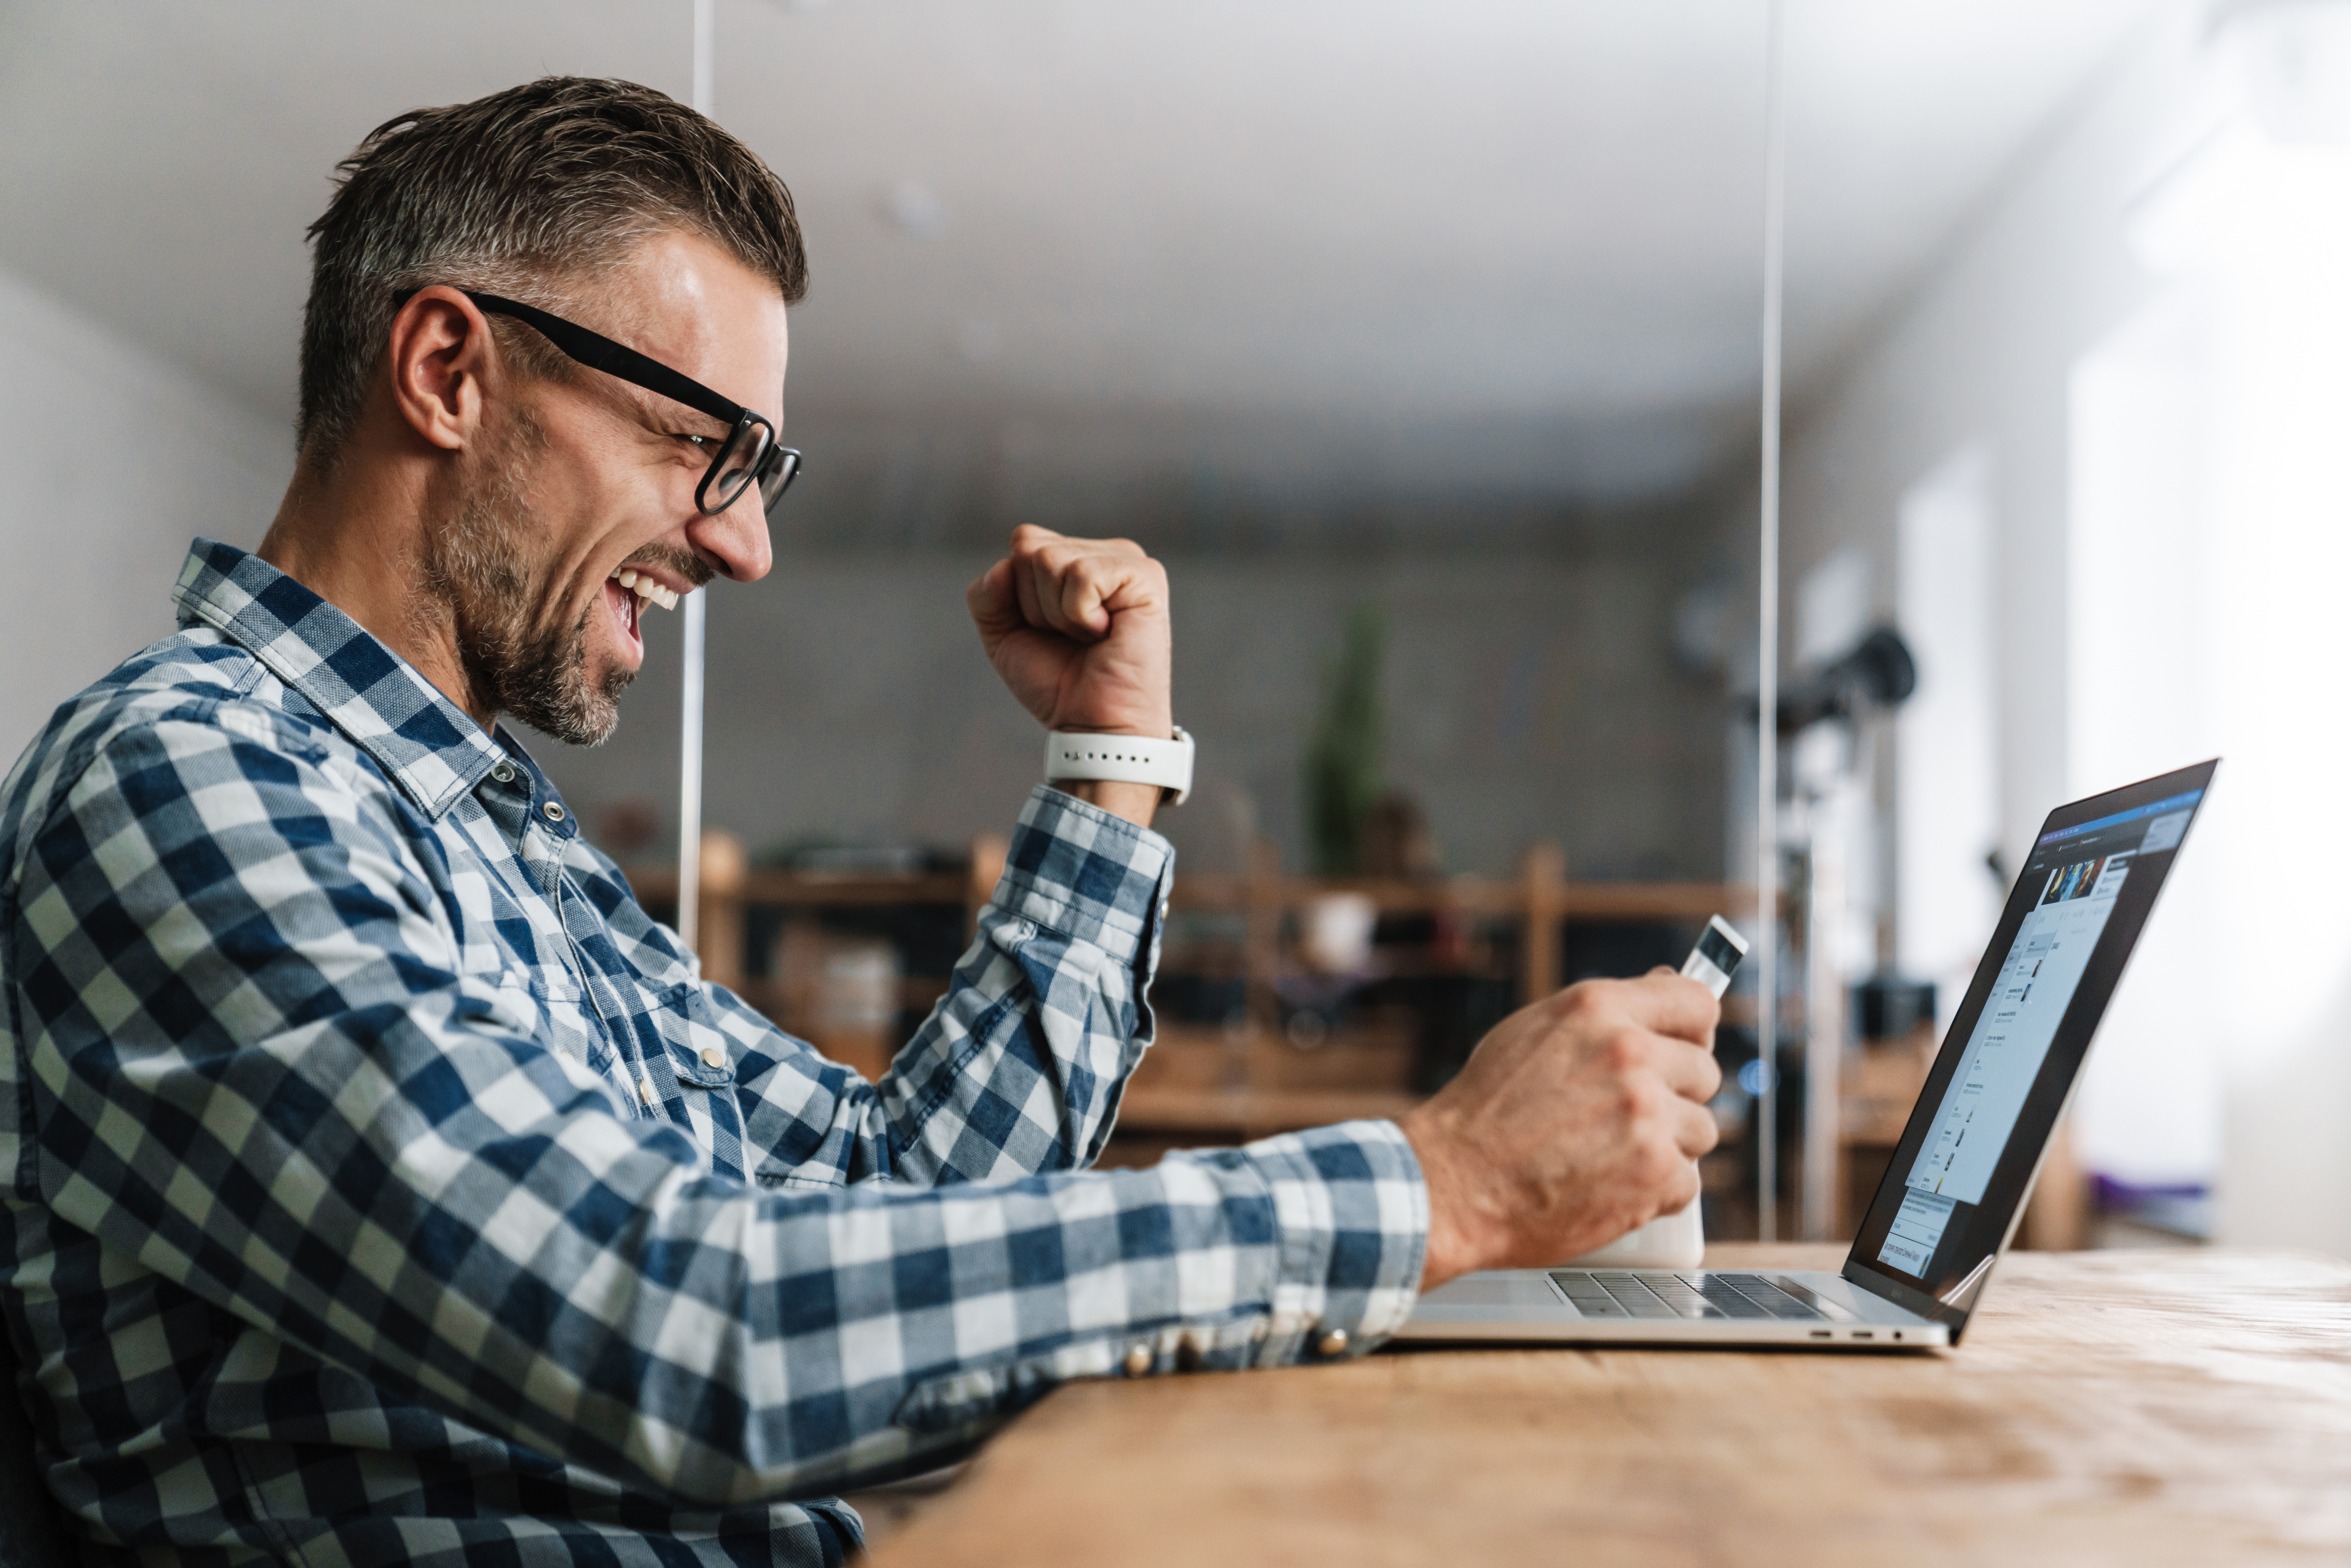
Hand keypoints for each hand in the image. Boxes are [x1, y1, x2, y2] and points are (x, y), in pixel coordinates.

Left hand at [968, 527, 1173, 827]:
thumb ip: (987, 596)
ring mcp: (1127, 561)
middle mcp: (1105, 552)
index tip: (1050, 630)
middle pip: (1030, 547)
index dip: (1019, 594)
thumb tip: (1003, 566)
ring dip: (1056, 614)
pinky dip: (1079, 615)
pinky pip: (1081, 576)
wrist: (1094, 725)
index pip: (1024, 541)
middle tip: (1070, 636)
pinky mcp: (1145, 577)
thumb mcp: (1004, 636)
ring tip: (1088, 637)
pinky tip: (1104, 633)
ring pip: (1050, 560)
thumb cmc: (1058, 682)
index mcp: (1077, 556)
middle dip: (1034, 604)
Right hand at [1398, 970, 1722, 1288]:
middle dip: (1674, 1095)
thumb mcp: (1535, 1032)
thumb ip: (1606, 1013)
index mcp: (1598, 1009)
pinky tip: (1610, 1186)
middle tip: (1623, 1117)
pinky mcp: (1655, 1173)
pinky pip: (1687, 1182)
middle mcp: (1629, 1053)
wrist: (1454, 1183)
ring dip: (1668, 1146)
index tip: (1683, 1047)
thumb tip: (1666, 980)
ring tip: (1610, 1154)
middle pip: (1704, 1071)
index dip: (1693, 1029)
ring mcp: (1647, 1115)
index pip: (1696, 1002)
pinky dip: (1655, 1191)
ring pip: (1702, 1129)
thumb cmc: (1487, 1110)